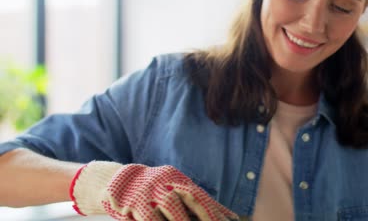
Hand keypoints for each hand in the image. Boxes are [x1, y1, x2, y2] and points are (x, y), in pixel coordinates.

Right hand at [70, 162, 238, 220]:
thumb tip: (226, 215)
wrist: (113, 180)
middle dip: (202, 215)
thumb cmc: (150, 188)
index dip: (214, 210)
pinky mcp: (129, 206)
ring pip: (165, 213)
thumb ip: (194, 201)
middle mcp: (161, 182)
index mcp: (174, 178)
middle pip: (185, 199)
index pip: (198, 195)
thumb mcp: (171, 188)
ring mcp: (144, 193)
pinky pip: (147, 220)